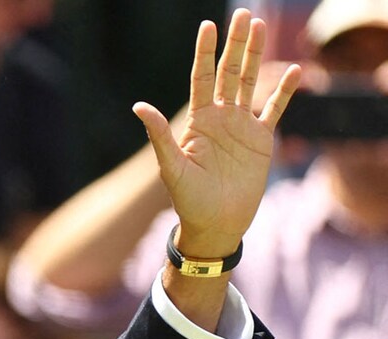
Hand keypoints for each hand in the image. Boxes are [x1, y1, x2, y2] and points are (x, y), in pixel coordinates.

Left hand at [132, 9, 300, 257]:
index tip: (208, 26)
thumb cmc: (188, 199)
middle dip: (236, 45)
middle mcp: (219, 117)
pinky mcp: (262, 140)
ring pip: (251, 83)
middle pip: (229, 72)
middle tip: (245, 15)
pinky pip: (275, 110)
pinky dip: (285, 91)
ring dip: (257, 56)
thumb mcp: (171, 167)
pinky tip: (294, 70)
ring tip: (261, 27)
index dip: (205, 52)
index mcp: (197, 120)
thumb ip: (159, 136)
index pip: (202, 77)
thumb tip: (138, 106)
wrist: (216, 223)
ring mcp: (241, 126)